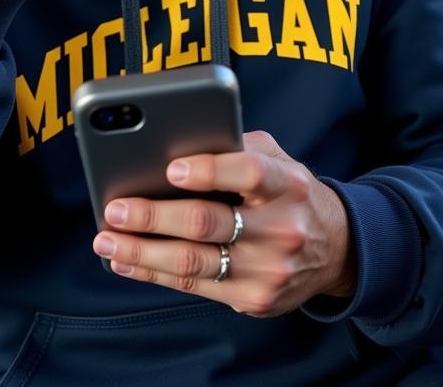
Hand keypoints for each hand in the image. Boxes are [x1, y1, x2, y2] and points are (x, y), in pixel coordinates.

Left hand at [92, 130, 355, 316]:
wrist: (335, 249)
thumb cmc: (290, 193)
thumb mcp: (279, 159)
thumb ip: (237, 147)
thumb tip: (177, 143)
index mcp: (288, 185)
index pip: (248, 173)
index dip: (208, 170)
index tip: (171, 168)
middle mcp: (281, 229)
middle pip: (207, 223)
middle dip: (154, 216)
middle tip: (116, 208)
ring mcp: (267, 270)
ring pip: (193, 262)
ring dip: (142, 251)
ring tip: (107, 238)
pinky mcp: (254, 299)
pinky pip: (194, 285)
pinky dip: (153, 273)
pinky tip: (128, 260)